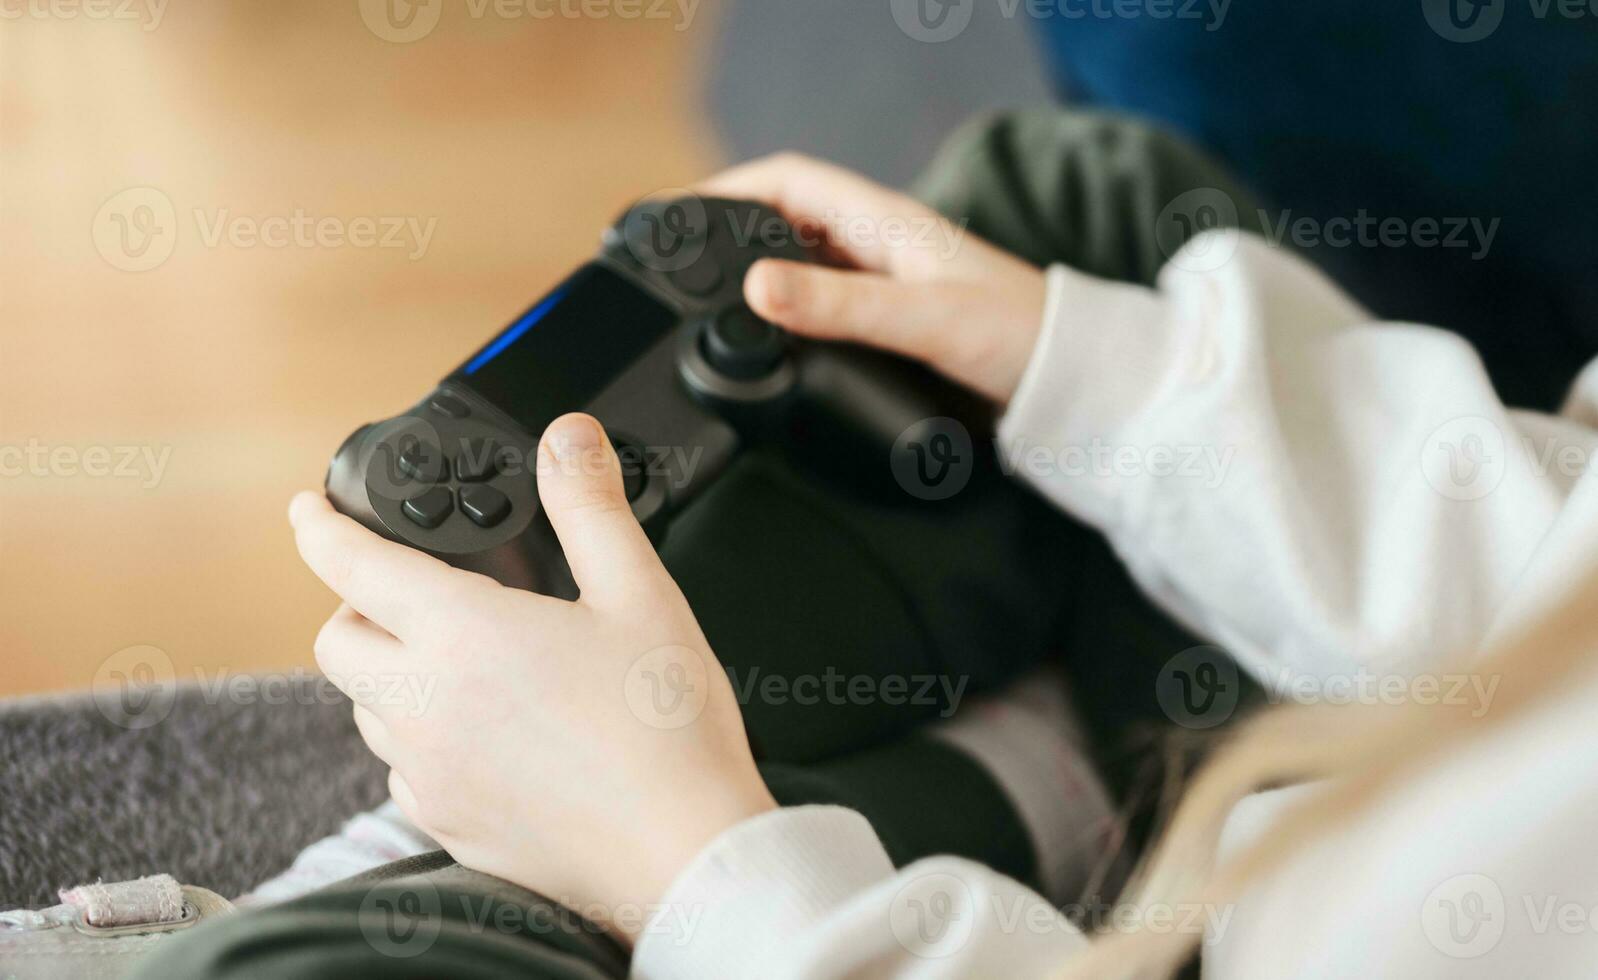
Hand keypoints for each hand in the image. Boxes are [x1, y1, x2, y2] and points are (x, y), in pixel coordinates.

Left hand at [290, 413, 774, 942]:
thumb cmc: (666, 727)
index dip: (320, 529)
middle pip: (337, 642)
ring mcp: (431, 771)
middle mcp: (426, 703)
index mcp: (463, 633)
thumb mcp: (639, 594)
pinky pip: (403, 770)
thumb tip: (568, 437)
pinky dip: (421, 739)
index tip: (307, 511)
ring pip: (366, 708)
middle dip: (356, 605)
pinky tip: (483, 734)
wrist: (683, 849)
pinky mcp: (449, 822)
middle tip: (409, 591)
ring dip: (389, 674)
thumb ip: (590, 507)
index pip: (353, 566)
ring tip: (457, 663)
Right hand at [699, 153, 1046, 403]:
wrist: (1073, 379)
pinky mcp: (893, 319)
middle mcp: (879, 243)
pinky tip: (773, 343)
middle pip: (784, 221)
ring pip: (803, 265)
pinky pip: (826, 304)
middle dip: (729, 235)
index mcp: (883, 222)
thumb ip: (840, 307)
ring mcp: (885, 281)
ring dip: (758, 278)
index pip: (787, 181)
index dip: (726, 188)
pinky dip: (791, 315)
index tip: (676, 215)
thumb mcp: (921, 320)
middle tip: (677, 266)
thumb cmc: (1017, 337)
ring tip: (707, 304)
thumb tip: (756, 288)